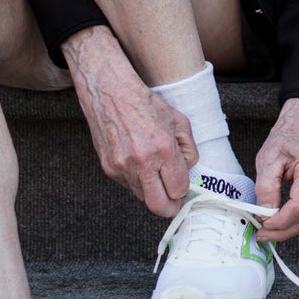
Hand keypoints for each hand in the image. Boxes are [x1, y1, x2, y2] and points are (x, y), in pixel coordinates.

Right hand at [62, 26, 197, 217]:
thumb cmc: (145, 103)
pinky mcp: (108, 168)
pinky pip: (129, 186)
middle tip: (173, 199)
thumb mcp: (179, 121)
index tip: (182, 186)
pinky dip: (137, 181)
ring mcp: (122, 167)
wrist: (109, 92)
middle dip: (170, 207)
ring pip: (143, 198)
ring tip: (154, 171)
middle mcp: (142, 161)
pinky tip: (138, 162)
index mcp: (163, 147)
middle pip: (159, 207)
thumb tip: (188, 172)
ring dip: (152, 191)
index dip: (183, 190)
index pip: (179, 189)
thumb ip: (189, 150)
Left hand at [253, 99, 298, 241]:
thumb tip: (265, 213)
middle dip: (283, 231)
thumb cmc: (288, 137)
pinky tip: (283, 219)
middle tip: (263, 234)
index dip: (280, 222)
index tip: (262, 224)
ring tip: (269, 228)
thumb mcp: (268, 157)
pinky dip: (298, 220)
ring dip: (290, 228)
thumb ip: (266, 187)